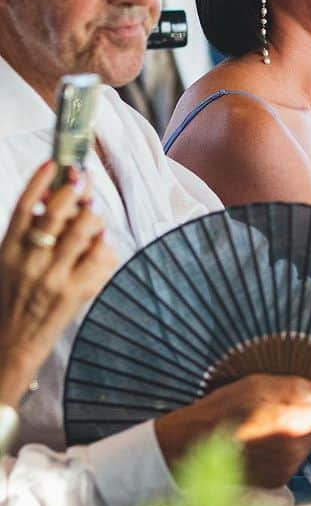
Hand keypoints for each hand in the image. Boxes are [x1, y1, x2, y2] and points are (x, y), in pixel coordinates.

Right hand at [0, 162, 113, 404]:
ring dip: (94, 217)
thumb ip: (27, 233)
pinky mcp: (75, 291)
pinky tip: (101, 247)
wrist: (10, 344)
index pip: (24, 206)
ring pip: (85, 227)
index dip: (40, 181)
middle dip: (77, 190)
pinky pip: (101, 254)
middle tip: (84, 182)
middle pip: (60, 211)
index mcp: (8, 248)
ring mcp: (53, 275)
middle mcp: (29, 259)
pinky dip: (106, 246)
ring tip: (92, 220)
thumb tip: (52, 198)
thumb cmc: (13, 297)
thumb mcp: (8, 261)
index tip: (54, 162)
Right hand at [154, 375, 310, 487]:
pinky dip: (283, 452)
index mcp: (296, 427)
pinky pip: (291, 462)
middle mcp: (295, 453)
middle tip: (285, 409)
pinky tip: (260, 443)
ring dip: (297, 436)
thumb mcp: (258, 385)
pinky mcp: (272, 483)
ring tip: (267, 425)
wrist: (187, 450)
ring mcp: (284, 472)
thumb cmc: (222, 411)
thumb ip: (298, 389)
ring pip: (307, 447)